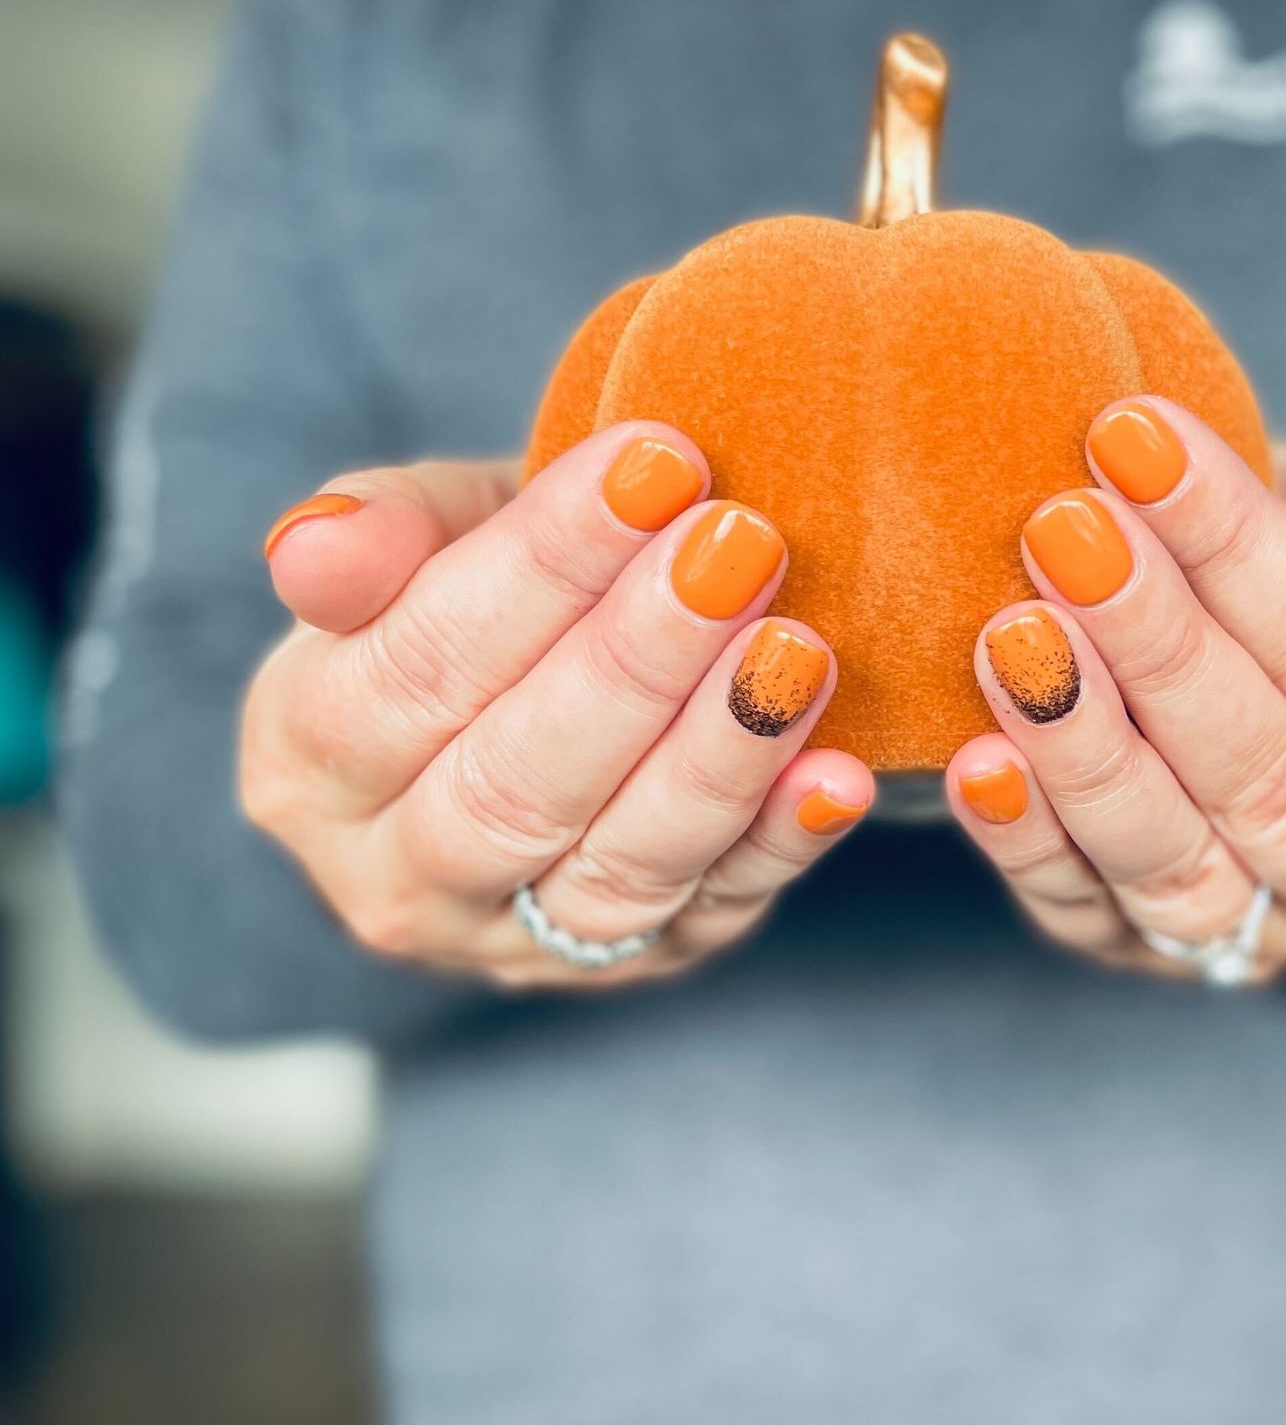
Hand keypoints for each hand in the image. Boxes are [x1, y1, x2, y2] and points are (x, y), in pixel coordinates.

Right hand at [241, 427, 871, 987]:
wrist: (529, 708)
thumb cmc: (476, 602)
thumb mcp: (421, 541)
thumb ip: (381, 534)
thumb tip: (314, 548)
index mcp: (304, 759)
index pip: (419, 663)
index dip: (541, 566)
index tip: (653, 464)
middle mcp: (397, 877)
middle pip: (516, 780)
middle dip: (637, 660)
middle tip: (740, 547)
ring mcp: (524, 941)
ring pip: (620, 864)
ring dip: (718, 756)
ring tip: (798, 649)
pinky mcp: (647, 960)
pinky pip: (717, 910)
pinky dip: (782, 844)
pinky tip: (840, 775)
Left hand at [944, 402, 1285, 984]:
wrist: (1267, 676)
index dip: (1241, 552)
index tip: (1137, 441)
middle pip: (1267, 771)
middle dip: (1158, 645)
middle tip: (1062, 532)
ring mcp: (1256, 934)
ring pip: (1178, 863)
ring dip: (1086, 751)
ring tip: (1012, 639)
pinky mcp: (1139, 956)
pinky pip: (1082, 912)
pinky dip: (1026, 841)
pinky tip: (976, 761)